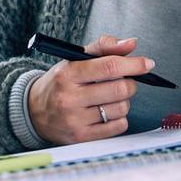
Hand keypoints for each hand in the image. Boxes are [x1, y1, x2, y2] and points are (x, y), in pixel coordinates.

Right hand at [27, 34, 155, 144]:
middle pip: (120, 89)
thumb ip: (103, 48)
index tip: (146, 64)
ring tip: (109, 98)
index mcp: (67, 74)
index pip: (109, 67)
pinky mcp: (82, 137)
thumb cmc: (60, 82)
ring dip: (123, 101)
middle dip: (129, 83)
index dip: (133, 64)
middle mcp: (69, 98)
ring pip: (121, 109)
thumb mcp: (74, 60)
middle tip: (123, 81)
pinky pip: (118, 126)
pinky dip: (119, 118)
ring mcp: (75, 120)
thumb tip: (131, 43)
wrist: (34, 110)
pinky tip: (106, 112)